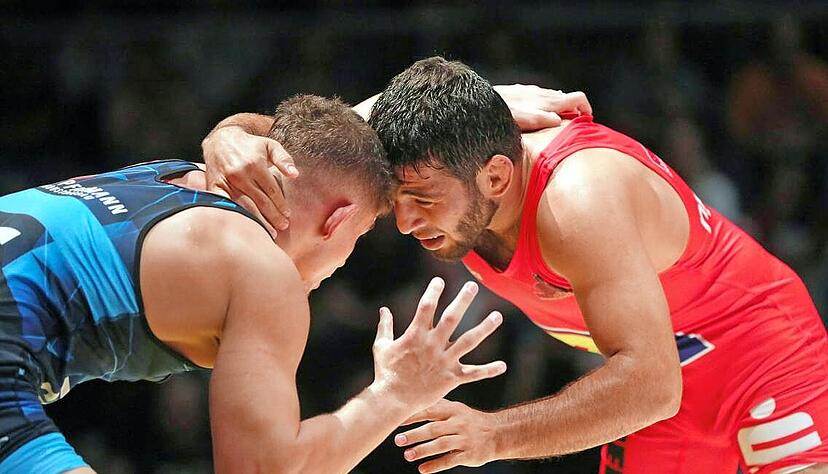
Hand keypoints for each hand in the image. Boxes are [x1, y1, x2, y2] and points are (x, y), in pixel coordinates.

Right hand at [201, 126, 298, 236]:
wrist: (221, 139)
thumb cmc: (250, 145)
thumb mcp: (270, 146)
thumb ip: (284, 159)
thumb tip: (294, 174)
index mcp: (255, 165)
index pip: (272, 191)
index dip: (281, 205)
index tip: (288, 215)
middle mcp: (240, 174)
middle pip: (260, 201)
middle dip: (273, 216)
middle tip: (282, 226)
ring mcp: (226, 181)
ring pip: (245, 206)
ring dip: (258, 221)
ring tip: (269, 232)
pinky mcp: (214, 186)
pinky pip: (225, 204)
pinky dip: (234, 215)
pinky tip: (243, 225)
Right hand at [372, 278, 506, 413]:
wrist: (392, 400)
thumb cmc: (385, 373)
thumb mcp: (381, 347)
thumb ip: (385, 327)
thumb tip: (384, 310)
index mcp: (415, 335)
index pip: (426, 307)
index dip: (433, 292)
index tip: (440, 281)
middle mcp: (432, 345)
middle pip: (451, 318)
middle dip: (463, 301)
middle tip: (473, 286)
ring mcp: (444, 361)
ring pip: (469, 341)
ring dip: (485, 328)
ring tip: (497, 316)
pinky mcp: (451, 378)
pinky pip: (473, 374)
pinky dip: (488, 370)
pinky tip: (502, 366)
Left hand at [396, 399, 496, 472]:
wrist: (498, 433)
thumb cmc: (470, 421)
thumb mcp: (456, 409)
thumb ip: (437, 407)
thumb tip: (412, 402)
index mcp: (453, 410)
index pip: (430, 411)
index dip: (413, 416)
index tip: (397, 420)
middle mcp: (458, 423)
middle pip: (434, 429)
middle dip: (415, 435)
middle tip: (398, 440)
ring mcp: (464, 439)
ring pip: (441, 445)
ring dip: (423, 450)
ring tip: (408, 455)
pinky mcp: (469, 454)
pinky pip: (450, 460)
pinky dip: (435, 465)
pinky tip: (423, 469)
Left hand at [494, 84, 592, 130]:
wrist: (482, 102)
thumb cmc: (504, 113)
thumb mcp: (525, 120)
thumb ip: (543, 119)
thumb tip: (559, 121)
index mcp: (548, 100)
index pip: (577, 98)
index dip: (586, 108)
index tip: (587, 119)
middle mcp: (542, 93)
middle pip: (566, 98)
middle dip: (573, 110)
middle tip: (572, 124)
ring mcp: (531, 91)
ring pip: (552, 97)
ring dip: (558, 107)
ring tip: (555, 121)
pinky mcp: (520, 91)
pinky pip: (539, 97)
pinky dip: (544, 105)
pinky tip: (535, 114)